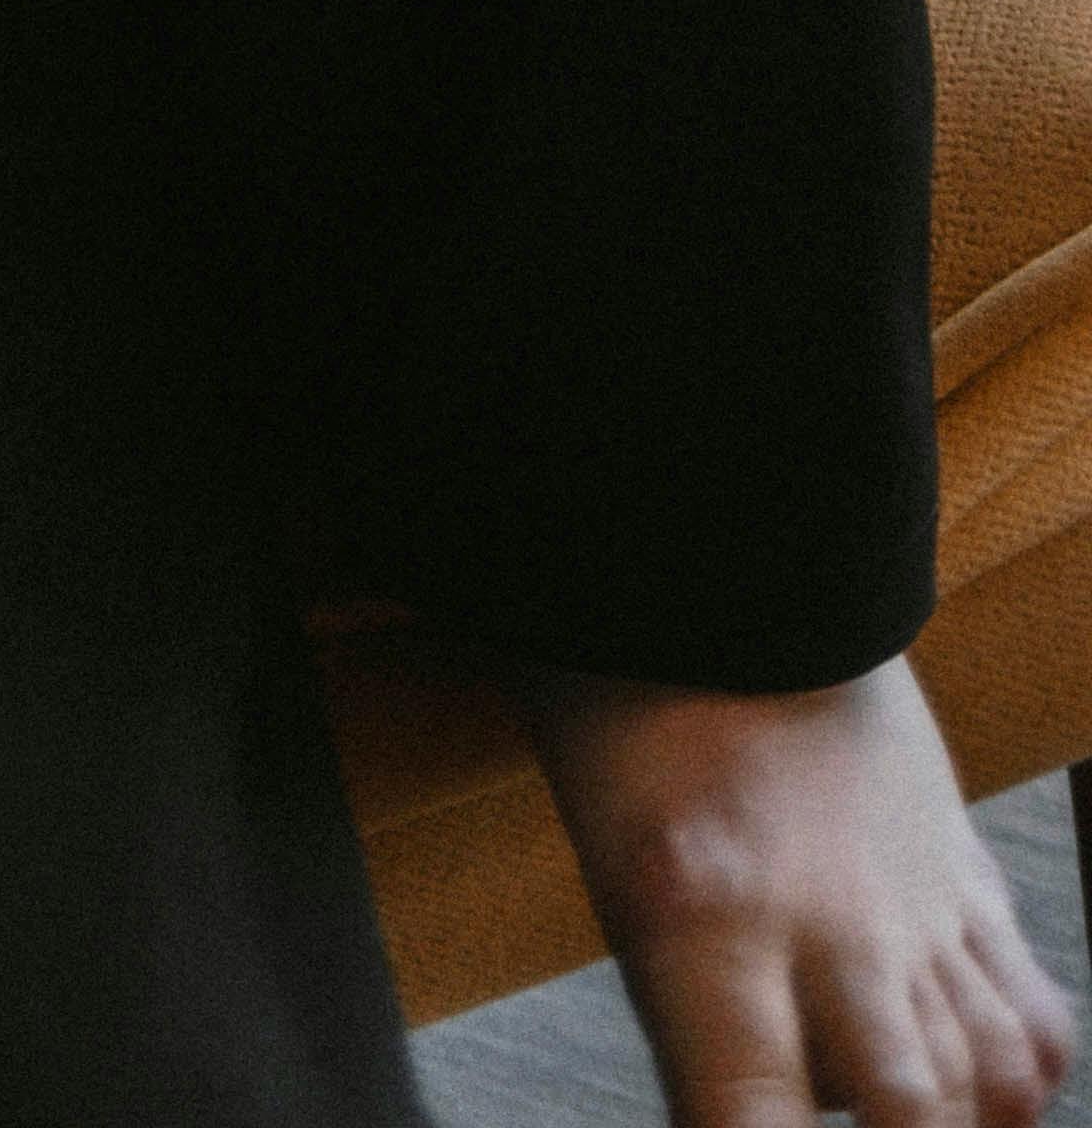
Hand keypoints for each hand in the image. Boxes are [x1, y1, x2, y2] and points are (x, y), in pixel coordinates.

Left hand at [525, 657, 1070, 1124]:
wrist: (722, 564)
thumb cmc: (629, 708)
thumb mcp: (607, 871)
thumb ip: (690, 1024)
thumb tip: (735, 1116)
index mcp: (703, 910)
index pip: (747, 1116)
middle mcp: (825, 915)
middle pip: (910, 1112)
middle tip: (845, 1119)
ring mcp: (913, 894)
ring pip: (988, 1075)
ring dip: (956, 1124)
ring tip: (903, 1117)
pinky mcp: (963, 870)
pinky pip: (1029, 1015)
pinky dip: (1012, 1078)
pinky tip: (970, 1088)